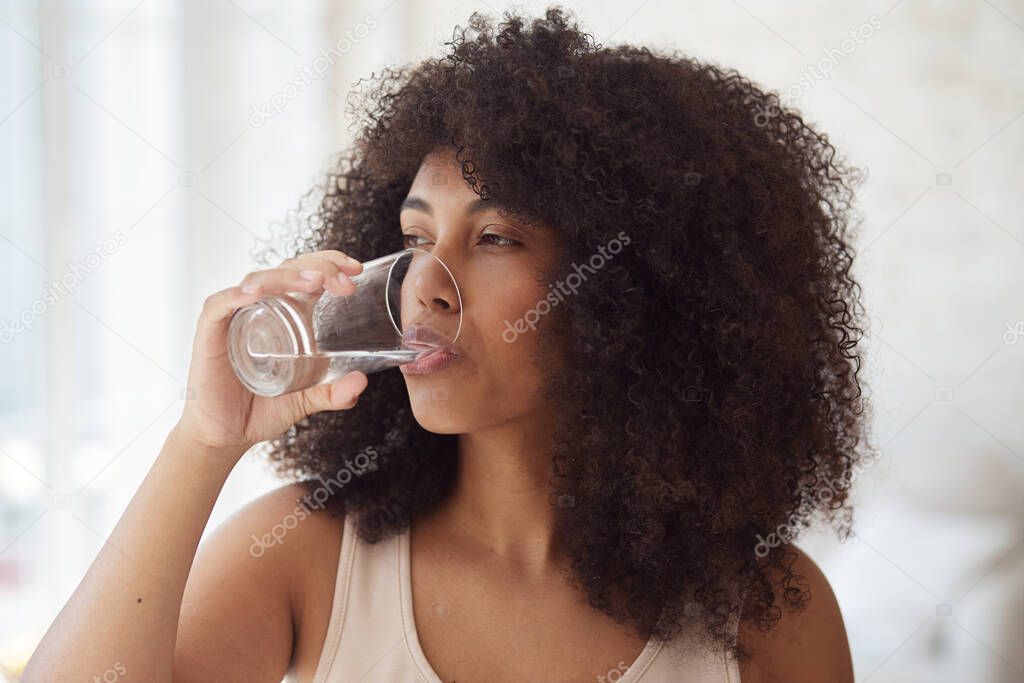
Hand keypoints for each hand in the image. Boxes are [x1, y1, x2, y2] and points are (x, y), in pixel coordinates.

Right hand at [174, 249, 367, 462]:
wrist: (225, 436)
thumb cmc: (260, 410)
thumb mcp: (306, 400)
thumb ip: (334, 393)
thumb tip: (361, 382)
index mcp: (285, 316)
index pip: (306, 274)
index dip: (331, 264)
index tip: (356, 270)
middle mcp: (260, 309)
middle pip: (287, 269)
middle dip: (318, 267)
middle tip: (343, 281)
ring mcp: (234, 317)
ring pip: (258, 280)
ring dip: (287, 276)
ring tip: (314, 281)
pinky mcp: (210, 333)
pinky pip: (220, 305)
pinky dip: (237, 294)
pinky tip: (256, 293)